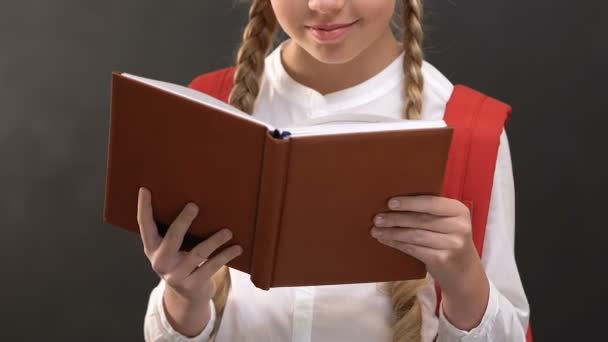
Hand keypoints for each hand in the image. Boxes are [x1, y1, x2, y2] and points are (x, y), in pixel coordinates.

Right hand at [137, 187, 242, 304]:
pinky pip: (211, 267)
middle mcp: (160, 262)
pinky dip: (225, 256)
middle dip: (183, 221)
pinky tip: (237, 248)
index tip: (145, 189)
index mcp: (152, 248)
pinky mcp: (192, 285)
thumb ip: (174, 232)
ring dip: (214, 241)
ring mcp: (176, 275)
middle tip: (194, 205)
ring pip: (197, 253)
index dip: (144, 207)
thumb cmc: (181, 262)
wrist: (187, 298)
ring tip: (228, 231)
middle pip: (172, 238)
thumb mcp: (171, 250)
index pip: (145, 225)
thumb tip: (192, 199)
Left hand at [370, 196, 487, 302]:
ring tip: (376, 230)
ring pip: (415, 235)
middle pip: (420, 220)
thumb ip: (430, 212)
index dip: (410, 202)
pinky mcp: (442, 259)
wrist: (463, 272)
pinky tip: (385, 240)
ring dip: (392, 232)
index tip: (390, 203)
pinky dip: (397, 244)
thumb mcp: (448, 222)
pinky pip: (414, 249)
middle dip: (396, 219)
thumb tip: (393, 203)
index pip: (431, 203)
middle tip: (377, 218)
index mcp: (459, 211)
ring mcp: (452, 244)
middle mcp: (459, 226)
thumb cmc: (449, 240)